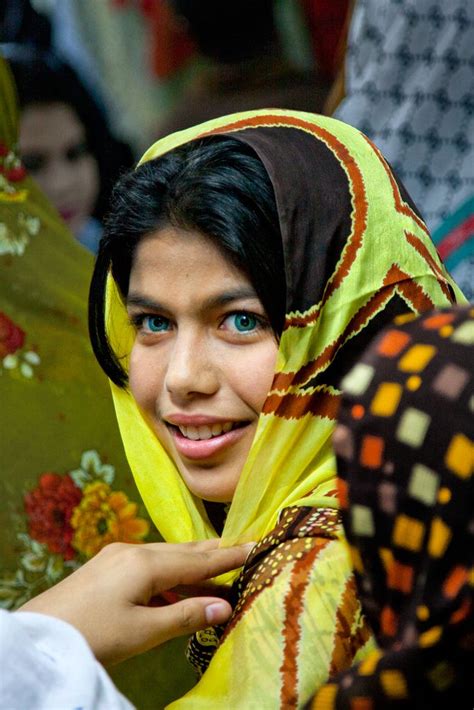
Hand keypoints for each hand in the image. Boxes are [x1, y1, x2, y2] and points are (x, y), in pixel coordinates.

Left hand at [18, 539, 252, 664]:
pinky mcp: (107, 567)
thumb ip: (186, 617)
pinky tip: (180, 586)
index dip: (229, 555)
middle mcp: (134, 552)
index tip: (257, 546)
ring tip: (220, 570)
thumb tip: (226, 606)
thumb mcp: (143, 632)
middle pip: (183, 551)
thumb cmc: (93, 635)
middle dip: (215, 553)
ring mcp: (118, 557)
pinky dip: (171, 574)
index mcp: (145, 564)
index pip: (198, 559)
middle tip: (244, 549)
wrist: (40, 635)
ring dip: (193, 565)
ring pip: (166, 557)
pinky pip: (150, 565)